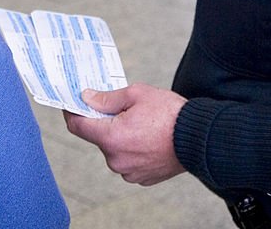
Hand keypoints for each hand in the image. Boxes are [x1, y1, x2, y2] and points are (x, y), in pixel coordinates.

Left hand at [63, 83, 186, 185]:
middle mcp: (116, 160)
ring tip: (141, 121)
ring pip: (114, 149)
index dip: (71, 112)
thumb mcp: (136, 94)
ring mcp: (129, 172)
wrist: (200, 138)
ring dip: (120, 135)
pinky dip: (132, 148)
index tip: (70, 103)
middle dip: (105, 122)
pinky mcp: (142, 178)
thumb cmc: (170, 114)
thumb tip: (86, 98)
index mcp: (112, 138)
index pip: (78, 126)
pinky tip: (148, 136)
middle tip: (121, 107)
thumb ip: (107, 99)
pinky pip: (128, 160)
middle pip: (99, 137)